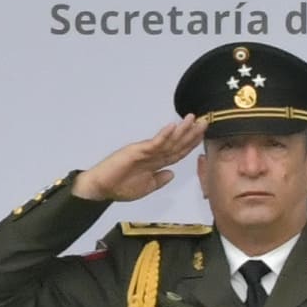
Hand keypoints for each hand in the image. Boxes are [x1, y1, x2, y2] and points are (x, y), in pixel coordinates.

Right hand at [70, 118, 207, 204]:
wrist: (101, 187)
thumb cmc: (120, 187)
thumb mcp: (146, 187)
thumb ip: (159, 180)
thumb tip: (172, 173)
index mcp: (156, 163)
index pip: (178, 152)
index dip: (191, 144)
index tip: (203, 135)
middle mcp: (153, 154)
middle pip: (176, 143)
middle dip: (191, 134)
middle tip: (205, 122)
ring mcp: (145, 151)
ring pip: (168, 140)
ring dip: (181, 130)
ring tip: (193, 119)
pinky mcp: (137, 150)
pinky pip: (154, 143)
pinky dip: (164, 135)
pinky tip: (173, 127)